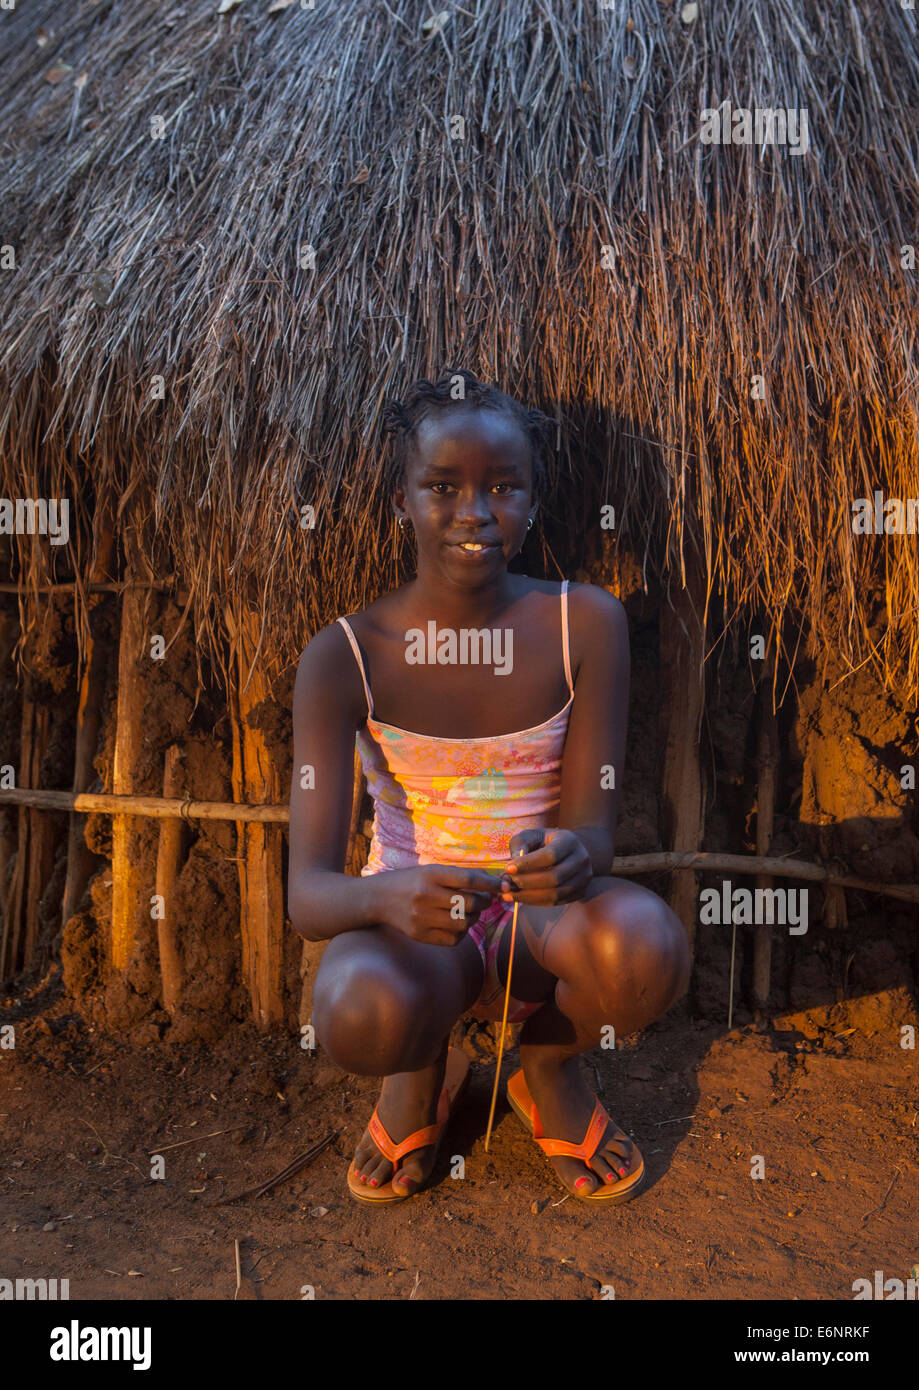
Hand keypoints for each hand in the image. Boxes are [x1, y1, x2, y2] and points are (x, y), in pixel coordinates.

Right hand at [372, 864, 502, 946]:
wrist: (378, 898)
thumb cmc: (410, 881)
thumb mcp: (430, 871)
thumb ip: (458, 877)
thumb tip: (491, 884)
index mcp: (430, 874)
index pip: (469, 879)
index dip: (490, 883)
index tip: (501, 885)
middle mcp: (426, 895)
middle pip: (469, 903)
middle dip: (484, 902)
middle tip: (485, 900)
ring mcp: (422, 917)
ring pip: (464, 923)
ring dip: (473, 918)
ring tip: (469, 912)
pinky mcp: (420, 935)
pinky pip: (453, 939)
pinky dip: (461, 933)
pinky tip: (456, 925)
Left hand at [498, 828, 592, 904]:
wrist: (571, 851)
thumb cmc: (546, 842)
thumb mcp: (532, 835)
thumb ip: (520, 845)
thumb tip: (512, 866)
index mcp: (570, 842)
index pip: (550, 855)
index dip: (528, 864)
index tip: (508, 868)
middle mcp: (581, 860)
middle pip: (554, 878)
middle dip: (527, 883)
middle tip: (507, 884)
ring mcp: (583, 878)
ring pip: (555, 894)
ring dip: (529, 897)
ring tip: (509, 895)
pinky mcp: (580, 892)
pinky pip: (556, 902)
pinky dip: (536, 902)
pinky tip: (521, 898)